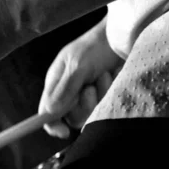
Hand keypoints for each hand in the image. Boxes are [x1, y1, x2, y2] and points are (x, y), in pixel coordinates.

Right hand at [38, 17, 121, 137]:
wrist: (122, 35)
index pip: (46, 112)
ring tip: (103, 74)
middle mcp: (69, 90)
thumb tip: (50, 112)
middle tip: (89, 88)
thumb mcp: (78, 66)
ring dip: (99, 94)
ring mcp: (87, 92)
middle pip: (70, 116)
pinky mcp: (103, 93)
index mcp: (56, 83)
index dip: (52, 124)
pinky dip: (109, 90)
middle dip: (83, 105)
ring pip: (90, 112)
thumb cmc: (95, 46)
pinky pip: (105, 104)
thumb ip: (65, 89)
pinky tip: (111, 73)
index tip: (64, 132)